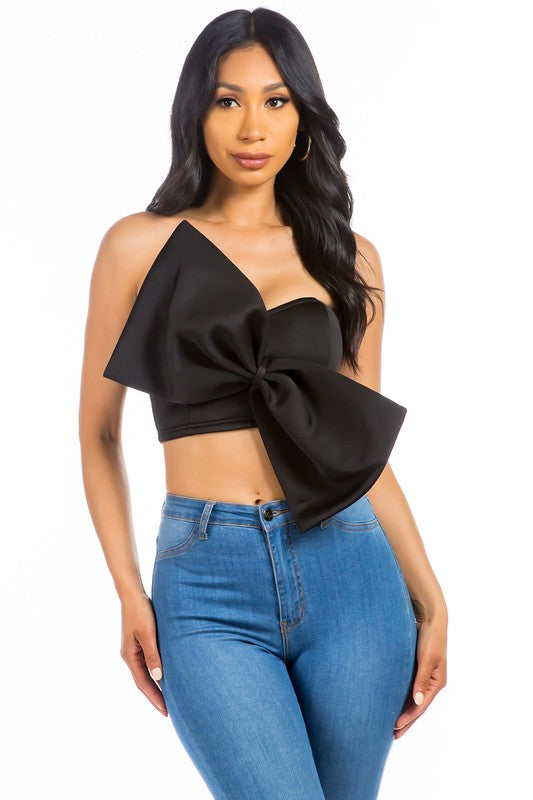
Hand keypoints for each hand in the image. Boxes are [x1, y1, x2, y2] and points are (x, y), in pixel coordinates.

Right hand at [120, 593, 167, 716]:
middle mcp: (130, 656)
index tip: (166, 711)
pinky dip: (156, 673)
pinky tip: (165, 676)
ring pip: (146, 674)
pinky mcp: (140, 643)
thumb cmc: (140, 612)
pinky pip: (148, 664)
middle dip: (155, 697)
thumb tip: (158, 677)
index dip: (155, 697)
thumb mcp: (148, 633)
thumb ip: (152, 654)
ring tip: (168, 699)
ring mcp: (134, 650)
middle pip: (143, 682)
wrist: (133, 595)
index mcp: (129, 656)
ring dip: (156, 686)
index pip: (143, 683)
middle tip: (168, 712)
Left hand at [393, 610, 446, 738]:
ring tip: (393, 725)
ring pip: (414, 699)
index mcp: (436, 682)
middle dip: (407, 721)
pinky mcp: (419, 670)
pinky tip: (396, 704)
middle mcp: (432, 682)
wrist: (430, 619)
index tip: (395, 726)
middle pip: (418, 706)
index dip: (408, 717)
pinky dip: (404, 699)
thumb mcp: (426, 658)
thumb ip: (421, 679)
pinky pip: (411, 689)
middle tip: (394, 735)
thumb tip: (417, 700)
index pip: (421, 705)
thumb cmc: (430, 637)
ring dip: (405, 712)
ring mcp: (426, 677)